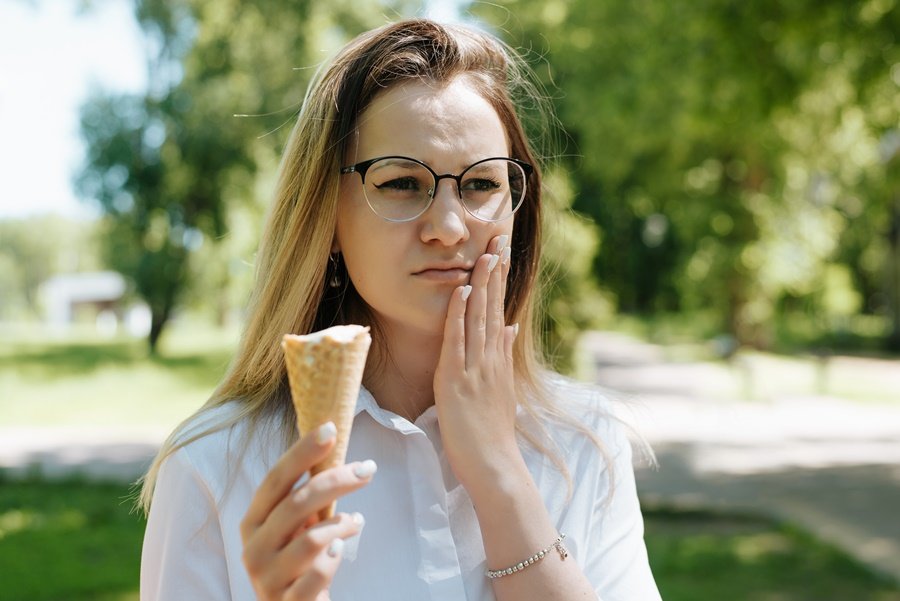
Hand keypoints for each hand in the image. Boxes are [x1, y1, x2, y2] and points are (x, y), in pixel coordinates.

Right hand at [240, 422, 375, 599]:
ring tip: (356, 521)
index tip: (330, 428)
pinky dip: (334, 558)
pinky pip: (318, 573)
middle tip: (368, 469)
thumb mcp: (295, 527)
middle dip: (336, 480)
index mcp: (253, 522)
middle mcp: (253, 548)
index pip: (276, 479)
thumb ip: (305, 497)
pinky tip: (341, 550)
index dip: (301, 452)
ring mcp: (267, 578)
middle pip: (296, 504)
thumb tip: (331, 444)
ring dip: (342, 524)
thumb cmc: (298, 561)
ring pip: (310, 539)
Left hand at [434, 234, 520, 495]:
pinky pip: (458, 341)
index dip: (499, 283)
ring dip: (481, 286)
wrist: (495, 467)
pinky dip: (459, 315)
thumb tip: (510, 328)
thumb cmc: (493, 436)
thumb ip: (504, 357)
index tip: (499, 255)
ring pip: (479, 319)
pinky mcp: (457, 381)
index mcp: (498, 362)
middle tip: (497, 240)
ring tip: (484, 255)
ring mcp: (475, 369)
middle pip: (493, 309)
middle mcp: (490, 360)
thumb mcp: (503, 391)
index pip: (499, 313)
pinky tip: (462, 292)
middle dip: (494, 274)